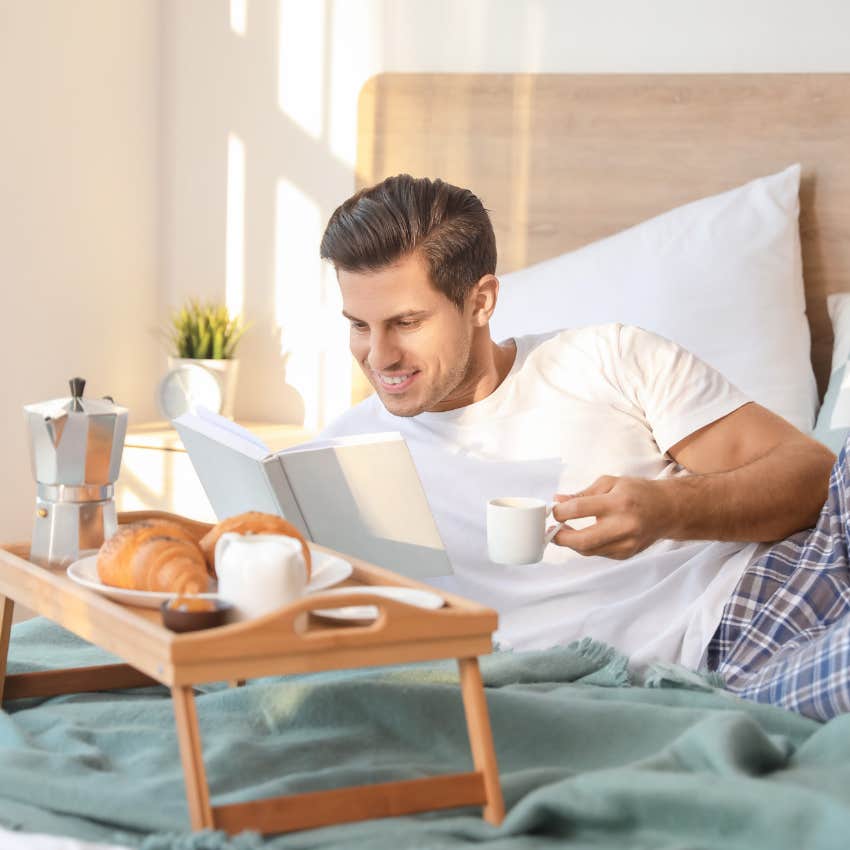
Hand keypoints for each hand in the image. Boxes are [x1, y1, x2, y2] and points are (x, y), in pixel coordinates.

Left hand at [550, 475, 672, 558]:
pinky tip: (582, 536)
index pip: (580, 509)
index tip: (552, 511)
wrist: (668, 510)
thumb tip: (557, 501)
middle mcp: (623, 526)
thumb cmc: (638, 492)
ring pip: (589, 550)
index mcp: (618, 503)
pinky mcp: (626, 554)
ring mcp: (626, 544)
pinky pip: (599, 553)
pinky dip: (587, 546)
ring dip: (571, 543)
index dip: (560, 512)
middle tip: (550, 531)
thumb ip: (583, 493)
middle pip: (583, 540)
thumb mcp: (610, 483)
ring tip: (563, 532)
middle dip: (561, 537)